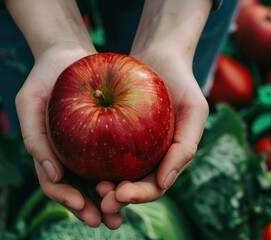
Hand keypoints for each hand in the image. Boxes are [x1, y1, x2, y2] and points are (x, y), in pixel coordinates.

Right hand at [15, 44, 124, 228]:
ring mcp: (84, 149)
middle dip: (89, 209)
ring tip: (120, 216)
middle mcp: (65, 156)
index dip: (65, 197)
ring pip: (95, 182)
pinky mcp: (103, 138)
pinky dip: (119, 178)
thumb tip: (53, 176)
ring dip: (106, 202)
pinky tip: (133, 186)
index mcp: (46, 153)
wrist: (67, 56)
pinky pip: (111, 162)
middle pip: (76, 190)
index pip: (52, 183)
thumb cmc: (45, 78)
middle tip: (106, 221)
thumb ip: (34, 138)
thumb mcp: (30, 102)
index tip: (81, 202)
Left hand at [96, 49, 208, 212]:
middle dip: (115, 199)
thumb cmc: (182, 82)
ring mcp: (128, 148)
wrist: (159, 56)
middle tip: (100, 199)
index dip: (138, 195)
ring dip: (100, 187)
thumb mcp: (193, 111)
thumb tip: (163, 183)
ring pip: (111, 174)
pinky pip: (99, 150)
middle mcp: (147, 158)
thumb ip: (185, 147)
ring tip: (88, 188)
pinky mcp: (111, 133)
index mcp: (167, 160)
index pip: (154, 187)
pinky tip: (77, 163)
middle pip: (129, 187)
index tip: (121, 194)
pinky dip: (90, 162)